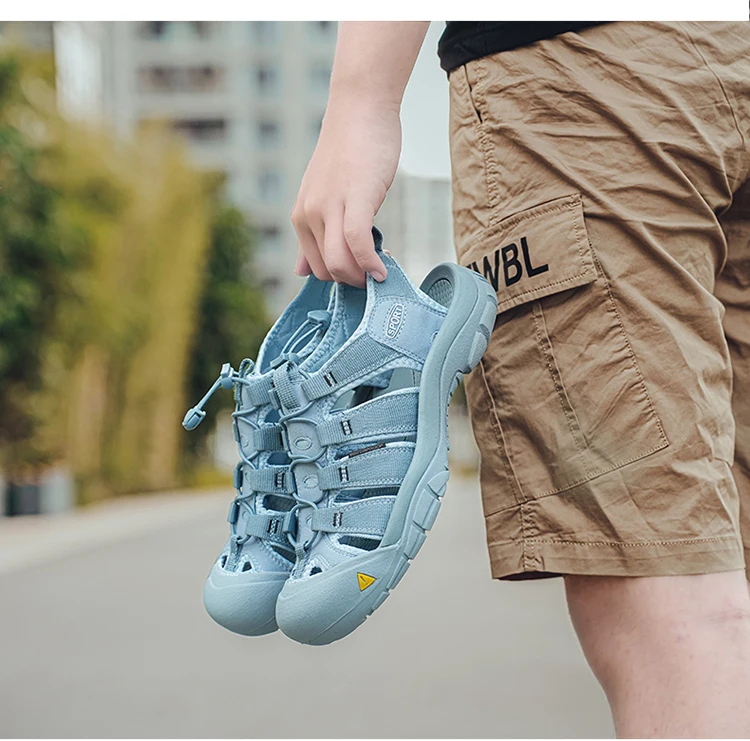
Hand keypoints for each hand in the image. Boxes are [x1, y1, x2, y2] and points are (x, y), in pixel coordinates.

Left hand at [290, 98, 399, 286]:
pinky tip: (383, 268)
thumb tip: (300, 271)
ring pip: (338, 263)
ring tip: (380, 273)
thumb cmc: (350, 151)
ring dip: (361, 277)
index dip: (340, 278)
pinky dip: (370, 263)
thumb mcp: (323, 196)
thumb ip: (312, 234)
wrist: (360, 108)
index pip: (314, 268)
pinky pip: (357, 244)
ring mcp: (330, 207)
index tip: (361, 273)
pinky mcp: (355, 198)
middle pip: (326, 270)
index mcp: (300, 216)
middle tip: (374, 275)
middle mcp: (309, 214)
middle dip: (352, 281)